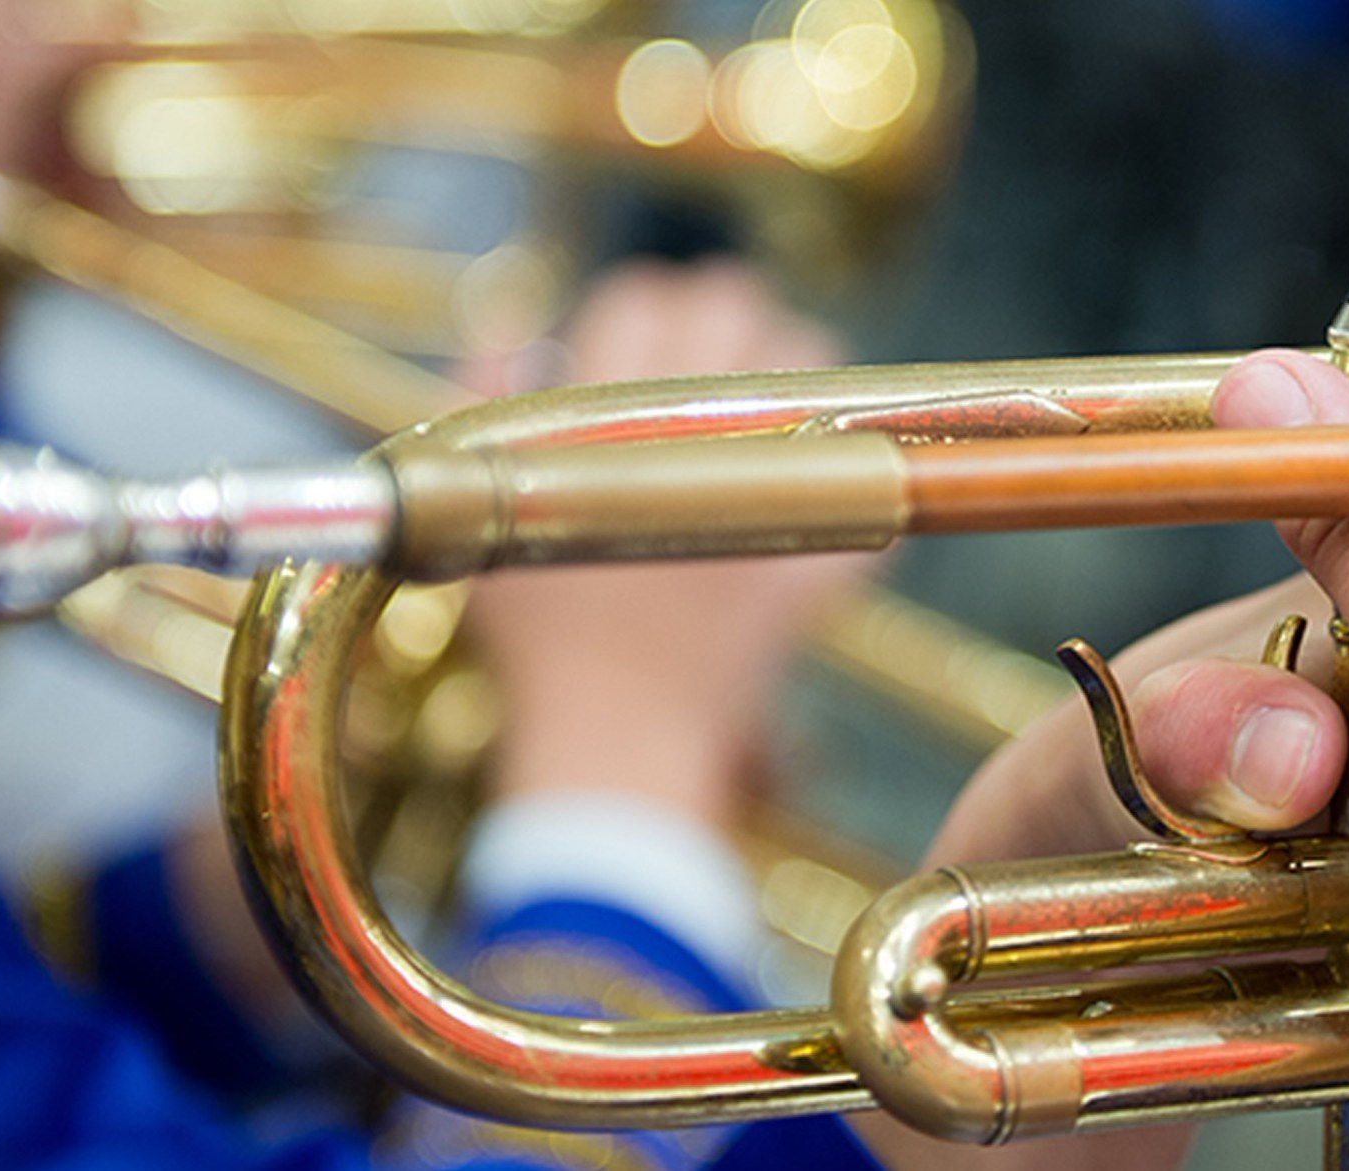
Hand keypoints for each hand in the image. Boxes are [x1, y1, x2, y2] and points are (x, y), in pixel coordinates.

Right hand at [465, 261, 873, 823]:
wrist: (617, 730)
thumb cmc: (536, 634)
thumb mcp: (484, 512)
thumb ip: (484, 405)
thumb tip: (511, 331)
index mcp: (616, 412)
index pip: (643, 299)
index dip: (638, 312)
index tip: (633, 341)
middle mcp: (705, 430)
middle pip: (733, 305)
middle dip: (716, 318)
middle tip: (702, 358)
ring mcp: (776, 480)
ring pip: (810, 356)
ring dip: (786, 363)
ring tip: (757, 402)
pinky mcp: (827, 536)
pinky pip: (865, 452)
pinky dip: (843, 449)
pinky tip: (808, 467)